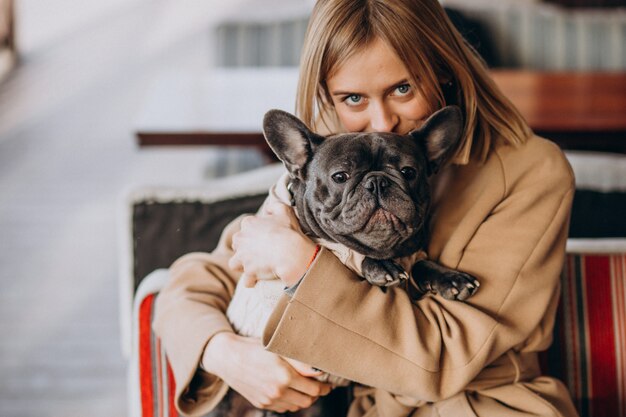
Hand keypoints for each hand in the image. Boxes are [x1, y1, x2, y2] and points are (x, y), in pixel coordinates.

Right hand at [202, 333, 330, 411]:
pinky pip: (283, 408)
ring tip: (305, 388)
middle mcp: (277, 391)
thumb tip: (319, 372)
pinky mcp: (261, 403)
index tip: (328, 383)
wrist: (228, 357)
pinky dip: (290, 402)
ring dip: (303, 399)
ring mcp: (269, 400)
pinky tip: (289, 391)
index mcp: (285, 376)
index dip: (324, 387)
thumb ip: (301, 362)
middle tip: (319, 386)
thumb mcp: (279, 349)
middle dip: (316, 394)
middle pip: (307, 401)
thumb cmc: (255, 348)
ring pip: (296, 407)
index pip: (314, 389)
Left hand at [229, 202, 317, 286]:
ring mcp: (243, 257)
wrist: (291, 253)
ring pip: (234, 263)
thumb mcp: (284, 210)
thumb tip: (268, 209)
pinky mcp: (248, 271)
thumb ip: (274, 207)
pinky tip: (258, 280)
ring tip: (254, 267)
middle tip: (260, 252)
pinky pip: (246, 280)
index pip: (246, 227)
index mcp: (248, 224)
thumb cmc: (288, 231)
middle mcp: (241, 239)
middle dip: (245, 249)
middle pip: (237, 245)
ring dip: (242, 265)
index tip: (265, 237)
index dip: (255, 233)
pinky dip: (251, 281)